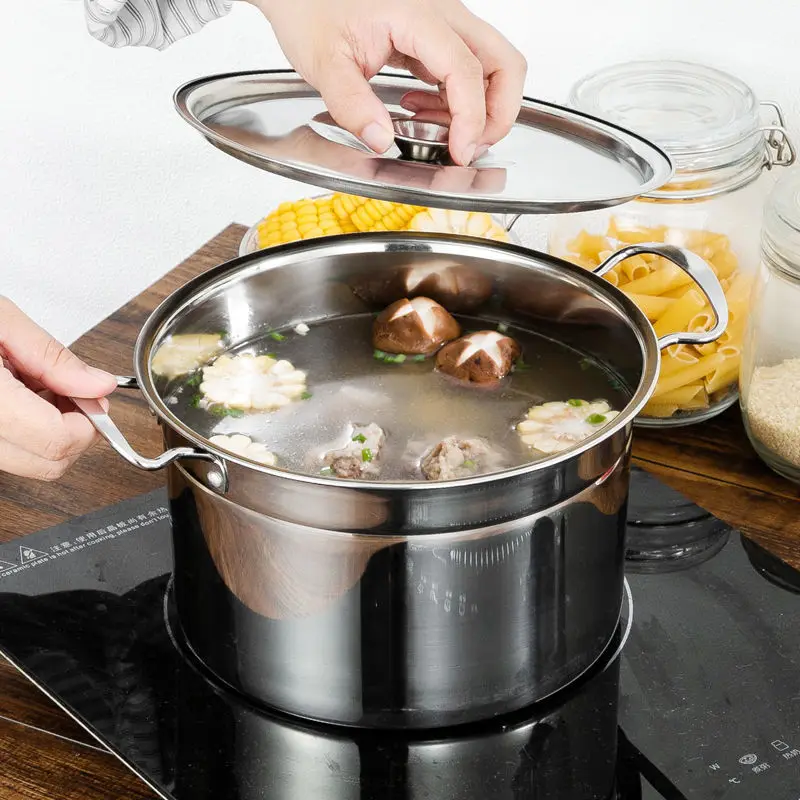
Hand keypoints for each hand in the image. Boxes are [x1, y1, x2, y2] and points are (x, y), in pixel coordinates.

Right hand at [0, 297, 116, 480]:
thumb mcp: (1, 321)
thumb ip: (52, 358)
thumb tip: (97, 386)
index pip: (57, 441)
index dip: (89, 422)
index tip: (93, 397)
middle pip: (48, 464)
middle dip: (76, 432)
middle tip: (75, 393)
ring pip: (30, 463)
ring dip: (52, 432)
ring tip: (37, 386)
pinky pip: (7, 453)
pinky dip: (27, 432)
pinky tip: (20, 395)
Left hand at [251, 0, 526, 165]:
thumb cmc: (310, 7)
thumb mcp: (324, 63)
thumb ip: (352, 105)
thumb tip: (381, 140)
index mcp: (417, 14)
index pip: (465, 70)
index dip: (471, 117)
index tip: (459, 151)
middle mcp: (441, 12)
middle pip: (503, 62)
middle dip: (499, 112)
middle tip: (471, 147)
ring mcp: (442, 22)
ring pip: (492, 65)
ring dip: (481, 108)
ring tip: (442, 134)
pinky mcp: (434, 34)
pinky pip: (467, 68)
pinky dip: (458, 99)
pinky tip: (424, 111)